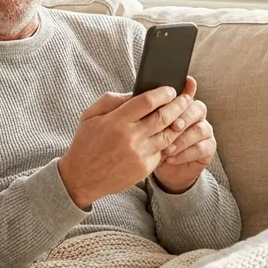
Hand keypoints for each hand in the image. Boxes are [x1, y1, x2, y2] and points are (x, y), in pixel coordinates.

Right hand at [58, 85, 197, 208]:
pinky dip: (167, 142)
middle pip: (164, 117)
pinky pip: (162, 152)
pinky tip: (170, 134)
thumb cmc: (85, 143)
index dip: (163, 93)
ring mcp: (139, 155)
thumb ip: (112, 100)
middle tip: (186, 98)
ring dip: (179, 123)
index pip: (147, 101)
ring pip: (169, 135)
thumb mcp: (90, 115)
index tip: (170, 89)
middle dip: (178, 105)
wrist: (81, 178)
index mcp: (116, 121)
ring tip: (183, 114)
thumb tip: (136, 93)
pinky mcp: (144, 168)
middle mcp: (130, 138)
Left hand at [152, 76, 216, 192]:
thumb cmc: (147, 139)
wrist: (155, 164)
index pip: (187, 94)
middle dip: (184, 117)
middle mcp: (196, 114)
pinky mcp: (207, 148)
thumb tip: (132, 95)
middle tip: (172, 126)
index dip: (184, 94)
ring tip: (166, 148)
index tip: (174, 96)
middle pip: (198, 109)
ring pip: (201, 129)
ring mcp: (204, 131)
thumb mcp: (141, 123)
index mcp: (182, 104)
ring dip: (183, 139)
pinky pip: (202, 148)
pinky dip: (185, 153)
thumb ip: (141, 109)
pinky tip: (170, 158)